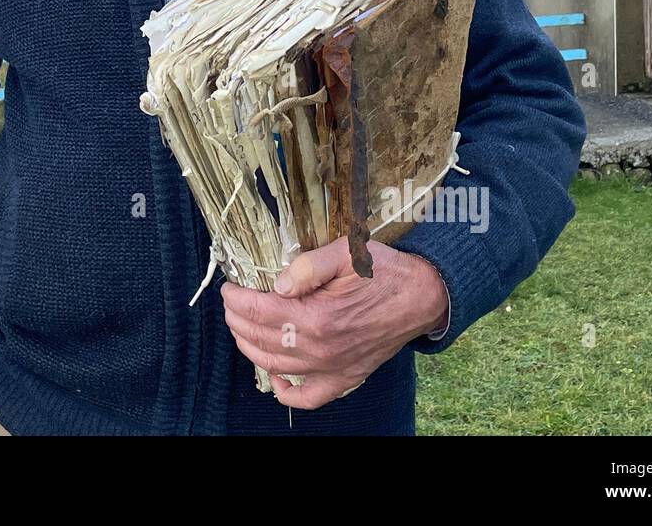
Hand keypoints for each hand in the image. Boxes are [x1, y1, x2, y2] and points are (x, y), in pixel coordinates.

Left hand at [220, 238, 447, 409]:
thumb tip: (276, 284)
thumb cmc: (383, 271)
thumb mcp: (345, 252)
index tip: (229, 288)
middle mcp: (322, 350)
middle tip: (231, 304)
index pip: (260, 312)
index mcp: (318, 317)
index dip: (237, 300)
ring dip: (250, 348)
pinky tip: (274, 375)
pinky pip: (309, 398)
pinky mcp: (344, 378)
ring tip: (241, 328)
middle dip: (238, 321)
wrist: (422, 296)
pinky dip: (285, 393)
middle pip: (262, 339)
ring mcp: (333, 368)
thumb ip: (306, 266)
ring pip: (275, 366)